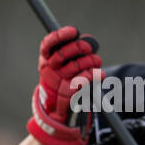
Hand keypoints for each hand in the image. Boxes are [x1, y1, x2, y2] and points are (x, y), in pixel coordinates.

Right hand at [27, 26, 101, 144]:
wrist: (57, 113)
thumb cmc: (63, 84)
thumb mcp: (61, 67)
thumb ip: (71, 53)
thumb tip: (89, 42)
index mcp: (45, 62)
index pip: (47, 45)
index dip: (60, 36)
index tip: (74, 31)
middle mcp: (48, 72)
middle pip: (63, 54)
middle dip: (80, 48)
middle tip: (89, 49)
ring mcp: (57, 84)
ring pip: (76, 66)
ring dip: (91, 62)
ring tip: (96, 63)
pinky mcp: (67, 95)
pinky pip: (83, 81)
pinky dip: (94, 75)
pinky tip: (99, 74)